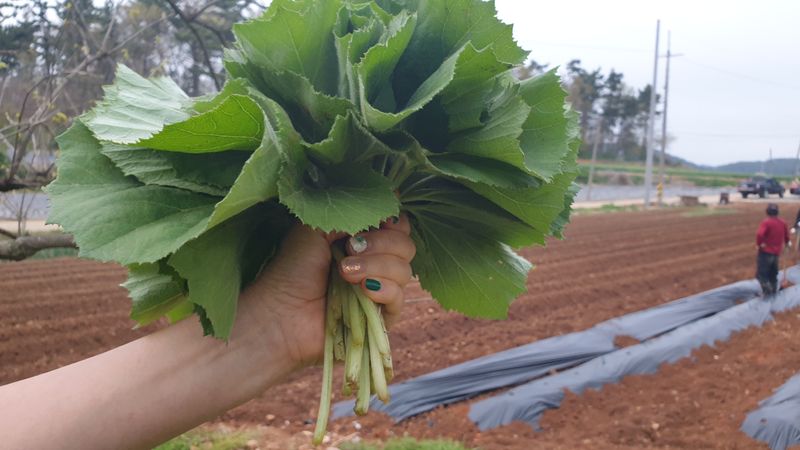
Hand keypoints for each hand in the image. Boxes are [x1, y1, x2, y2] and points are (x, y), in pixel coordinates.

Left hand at [246, 215, 414, 367]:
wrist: (281, 312)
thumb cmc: (293, 268)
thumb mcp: (317, 226)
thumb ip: (353, 211)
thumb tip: (393, 195)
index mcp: (363, 240)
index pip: (398, 225)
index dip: (391, 221)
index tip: (373, 222)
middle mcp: (375, 263)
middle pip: (406, 246)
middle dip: (381, 243)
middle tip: (350, 249)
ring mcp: (379, 290)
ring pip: (405, 271)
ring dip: (376, 266)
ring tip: (345, 272)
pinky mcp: (380, 316)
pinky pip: (400, 299)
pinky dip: (385, 289)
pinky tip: (364, 289)